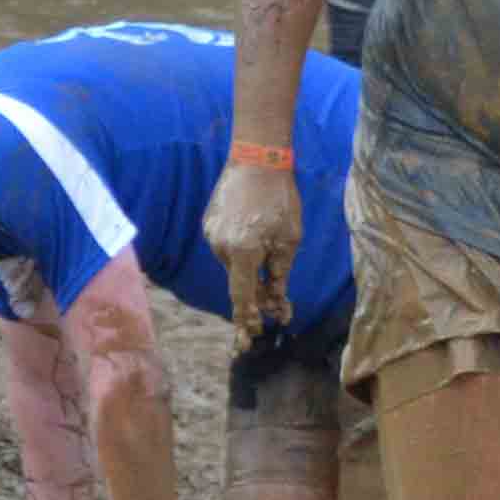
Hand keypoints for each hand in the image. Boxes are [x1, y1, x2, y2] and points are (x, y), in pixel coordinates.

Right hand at [202, 160, 307, 338]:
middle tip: (273, 317)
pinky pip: (227, 249)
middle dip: (256, 300)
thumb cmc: (280, 200)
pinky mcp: (209, 223)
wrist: (257, 160)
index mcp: (242, 253)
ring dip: (250, 277)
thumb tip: (275, 303)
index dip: (247, 319)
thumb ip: (279, 276)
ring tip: (272, 281)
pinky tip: (257, 247)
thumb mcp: (289, 243)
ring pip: (234, 267)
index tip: (249, 339)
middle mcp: (220, 246)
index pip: (242, 296)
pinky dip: (241, 257)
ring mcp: (211, 233)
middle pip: (239, 283)